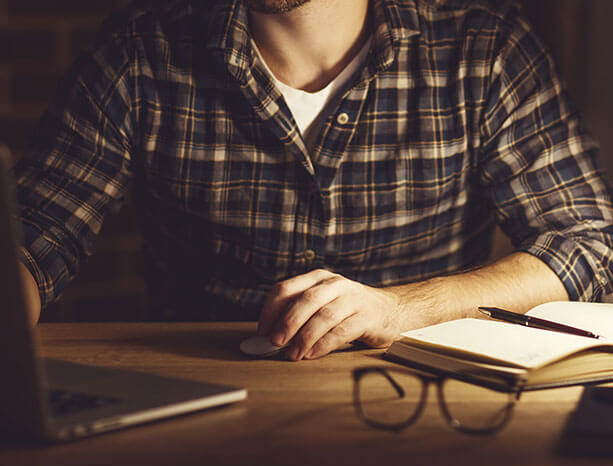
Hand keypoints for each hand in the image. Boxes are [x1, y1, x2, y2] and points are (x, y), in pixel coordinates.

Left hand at [257, 269, 402, 359]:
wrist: (390, 310)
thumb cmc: (349, 309)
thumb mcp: (324, 302)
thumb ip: (300, 314)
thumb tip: (271, 336)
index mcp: (318, 278)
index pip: (285, 289)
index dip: (270, 310)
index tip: (262, 331)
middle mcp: (334, 284)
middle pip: (305, 301)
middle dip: (286, 322)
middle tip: (274, 342)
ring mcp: (352, 299)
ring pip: (323, 316)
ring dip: (304, 337)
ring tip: (293, 354)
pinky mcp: (366, 317)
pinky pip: (341, 331)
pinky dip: (323, 344)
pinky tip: (312, 354)